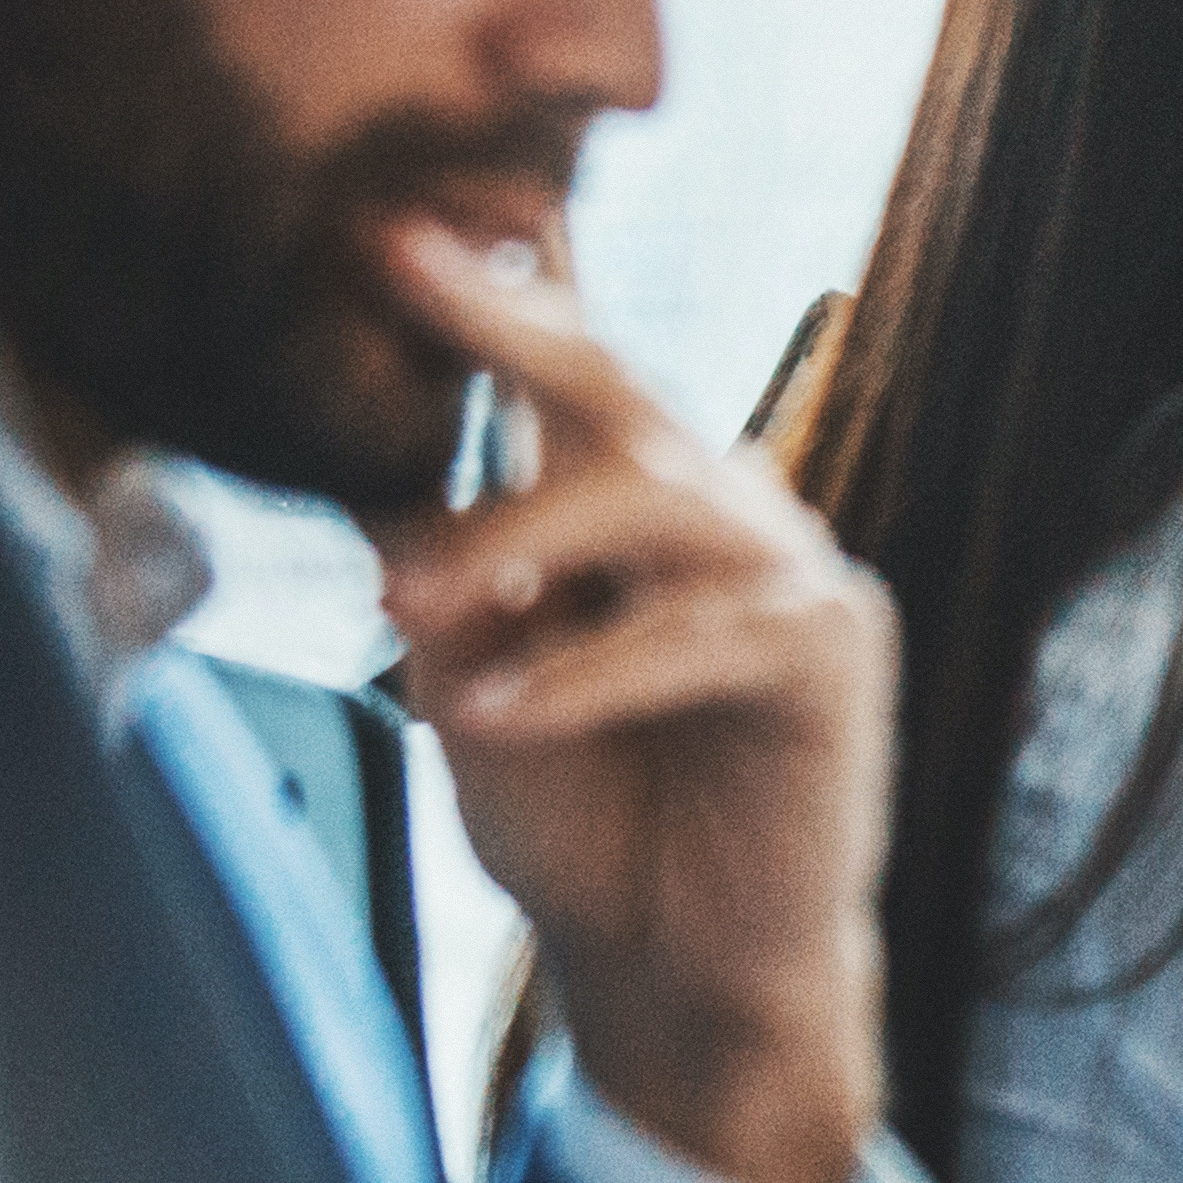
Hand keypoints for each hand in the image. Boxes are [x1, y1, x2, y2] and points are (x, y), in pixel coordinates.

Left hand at [361, 221, 895, 1182]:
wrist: (674, 969)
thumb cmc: (576, 820)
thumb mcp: (463, 676)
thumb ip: (435, 572)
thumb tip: (354, 452)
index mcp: (633, 497)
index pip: (562, 369)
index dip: (490, 284)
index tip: (379, 213)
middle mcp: (719, 507)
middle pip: (615, 385)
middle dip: (507, 315)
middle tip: (399, 259)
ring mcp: (786, 570)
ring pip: (653, 496)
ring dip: (519, 535)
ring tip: (406, 600)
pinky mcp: (828, 653)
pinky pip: (692, 636)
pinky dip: (580, 673)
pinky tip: (489, 710)